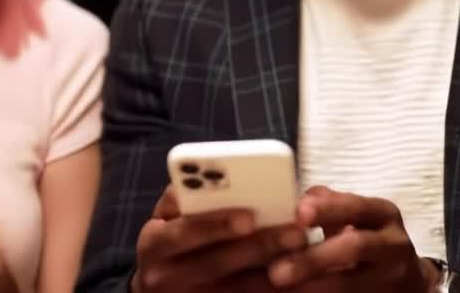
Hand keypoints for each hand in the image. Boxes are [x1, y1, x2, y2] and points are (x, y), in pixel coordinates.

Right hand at [131, 186, 310, 292]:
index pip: (184, 231)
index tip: (249, 217)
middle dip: (259, 245)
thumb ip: (185, 196)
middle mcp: (165, 276)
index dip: (217, 224)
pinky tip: (298, 278)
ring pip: (237, 288)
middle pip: (217, 263)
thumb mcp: (166, 216)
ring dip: (275, 269)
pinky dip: (273, 289)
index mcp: (154, 243)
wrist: (158, 287)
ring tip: (305, 252)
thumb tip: (216, 177)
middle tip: (295, 232)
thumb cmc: (170, 239)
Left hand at [265, 186, 432, 291]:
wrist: (408, 279)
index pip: (356, 207)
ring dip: (312, 287)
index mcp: (384, 215)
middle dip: (313, 259)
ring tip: (280, 288)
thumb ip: (331, 204)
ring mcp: (391, 278)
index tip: (299, 214)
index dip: (327, 210)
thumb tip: (301, 199)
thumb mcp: (360, 216)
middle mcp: (393, 245)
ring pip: (350, 284)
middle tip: (276, 271)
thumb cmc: (371, 238)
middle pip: (354, 248)